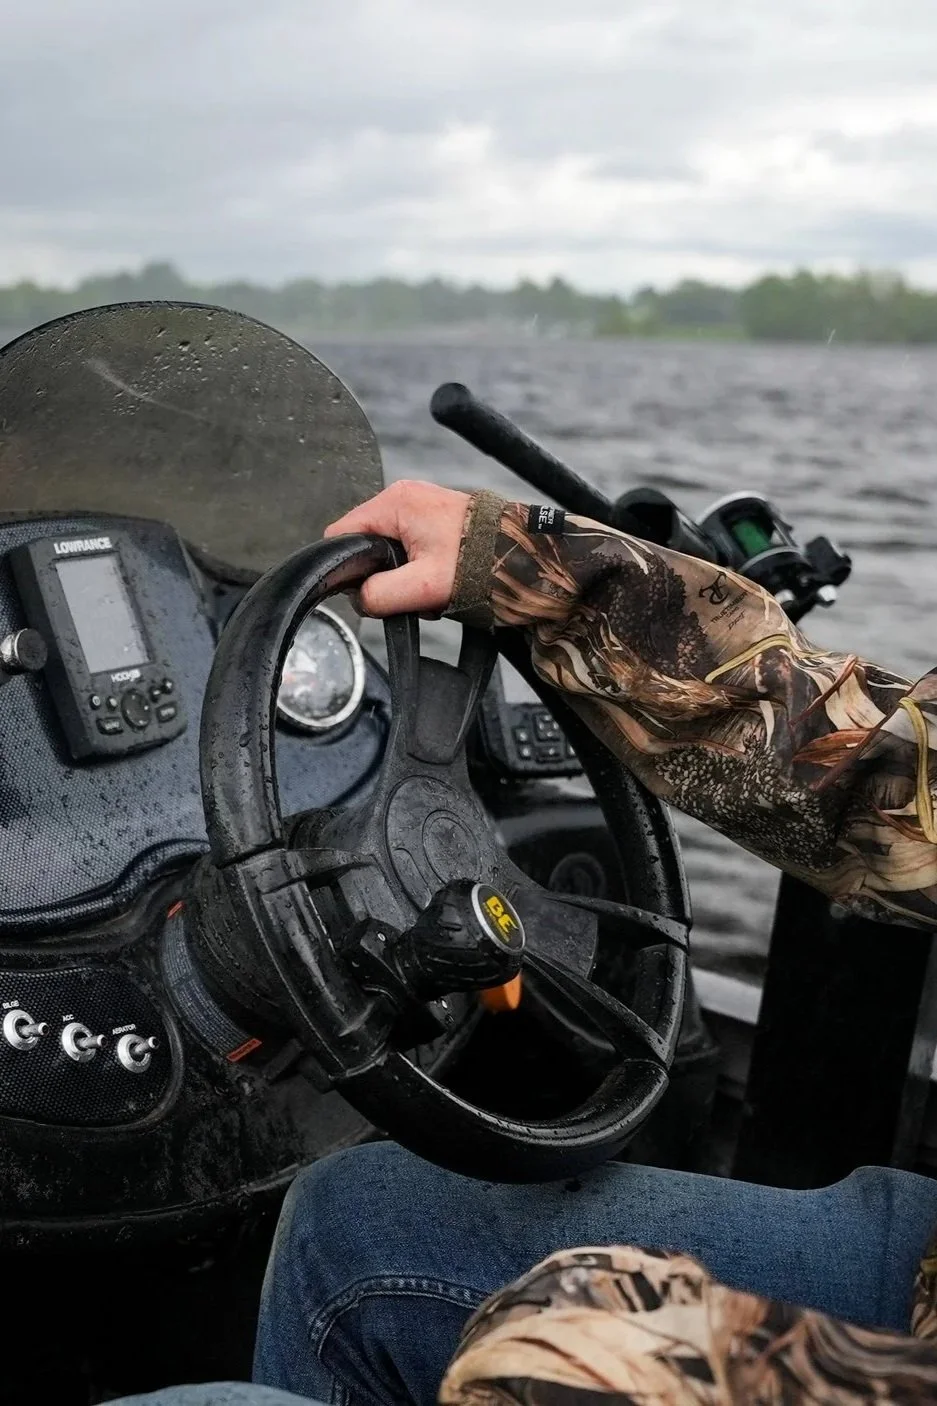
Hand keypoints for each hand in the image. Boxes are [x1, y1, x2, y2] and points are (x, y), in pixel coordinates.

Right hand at [324, 480, 470, 616]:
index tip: (370, 589)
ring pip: (387, 550)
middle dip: (381, 575)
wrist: (523, 557)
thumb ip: (380, 594)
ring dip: (402, 577)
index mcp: (395, 502)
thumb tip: (360, 599)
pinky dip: (417, 570)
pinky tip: (436, 581)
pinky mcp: (434, 519)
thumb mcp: (423, 587)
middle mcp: (404, 497)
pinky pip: (408, 548)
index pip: (341, 534)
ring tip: (429, 589)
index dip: (348, 567)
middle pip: (365, 544)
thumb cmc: (481, 562)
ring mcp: (420, 506)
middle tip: (410, 592)